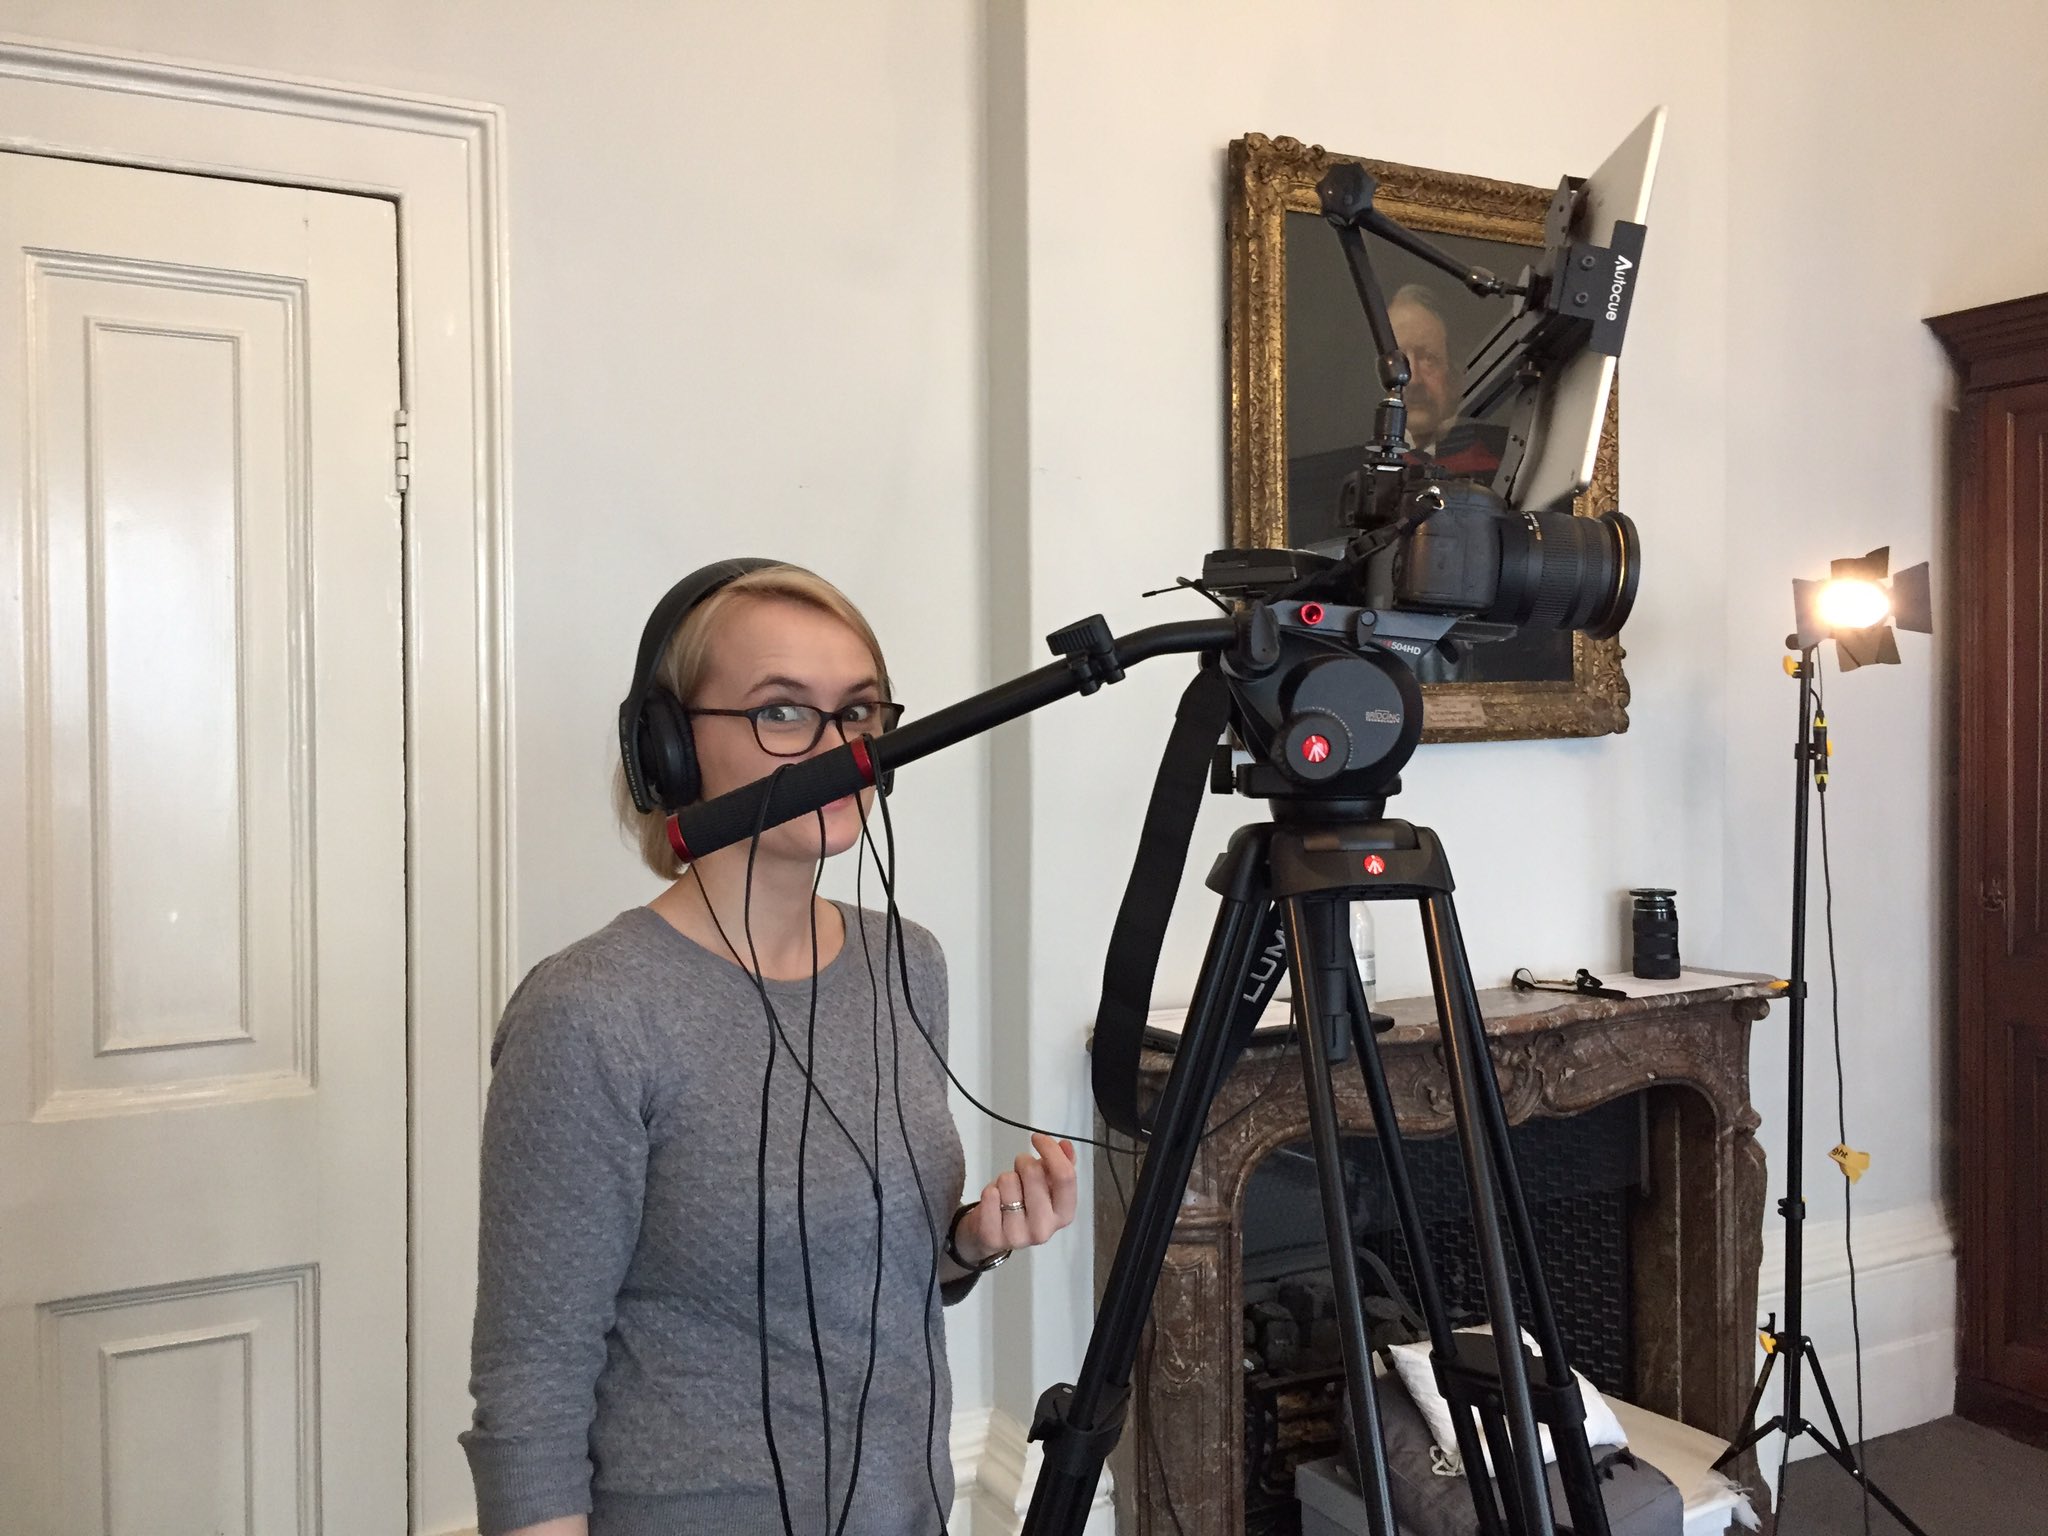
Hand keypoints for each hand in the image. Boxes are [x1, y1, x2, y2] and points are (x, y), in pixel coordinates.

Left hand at [957, 1134, 1076, 1265]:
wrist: (995, 1234)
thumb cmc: (1025, 1204)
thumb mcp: (1047, 1186)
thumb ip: (1061, 1165)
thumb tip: (1066, 1146)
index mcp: (1064, 1214)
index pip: (1064, 1176)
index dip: (1051, 1150)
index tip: (1038, 1138)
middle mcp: (1044, 1229)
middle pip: (1034, 1173)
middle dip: (1023, 1163)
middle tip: (1019, 1172)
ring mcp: (1019, 1236)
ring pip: (1008, 1180)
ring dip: (1005, 1179)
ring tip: (1007, 1191)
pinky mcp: (993, 1237)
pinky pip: (990, 1194)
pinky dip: (990, 1190)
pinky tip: (995, 1201)